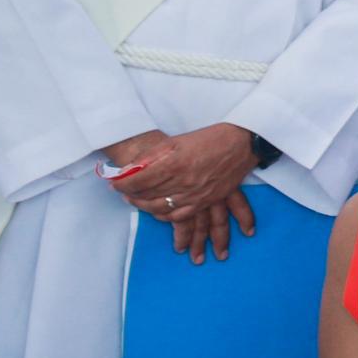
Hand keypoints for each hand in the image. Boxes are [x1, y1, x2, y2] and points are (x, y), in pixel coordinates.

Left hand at [108, 125, 259, 259]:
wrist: (242, 145)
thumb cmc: (209, 139)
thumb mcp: (176, 141)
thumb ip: (153, 155)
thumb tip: (131, 168)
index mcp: (174, 164)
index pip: (139, 180)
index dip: (123, 183)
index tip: (114, 183)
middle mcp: (184, 182)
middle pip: (148, 195)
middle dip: (132, 195)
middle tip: (124, 193)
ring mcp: (196, 194)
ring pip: (162, 209)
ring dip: (146, 208)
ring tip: (137, 203)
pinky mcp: (207, 201)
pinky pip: (182, 216)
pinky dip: (167, 218)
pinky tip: (160, 214)